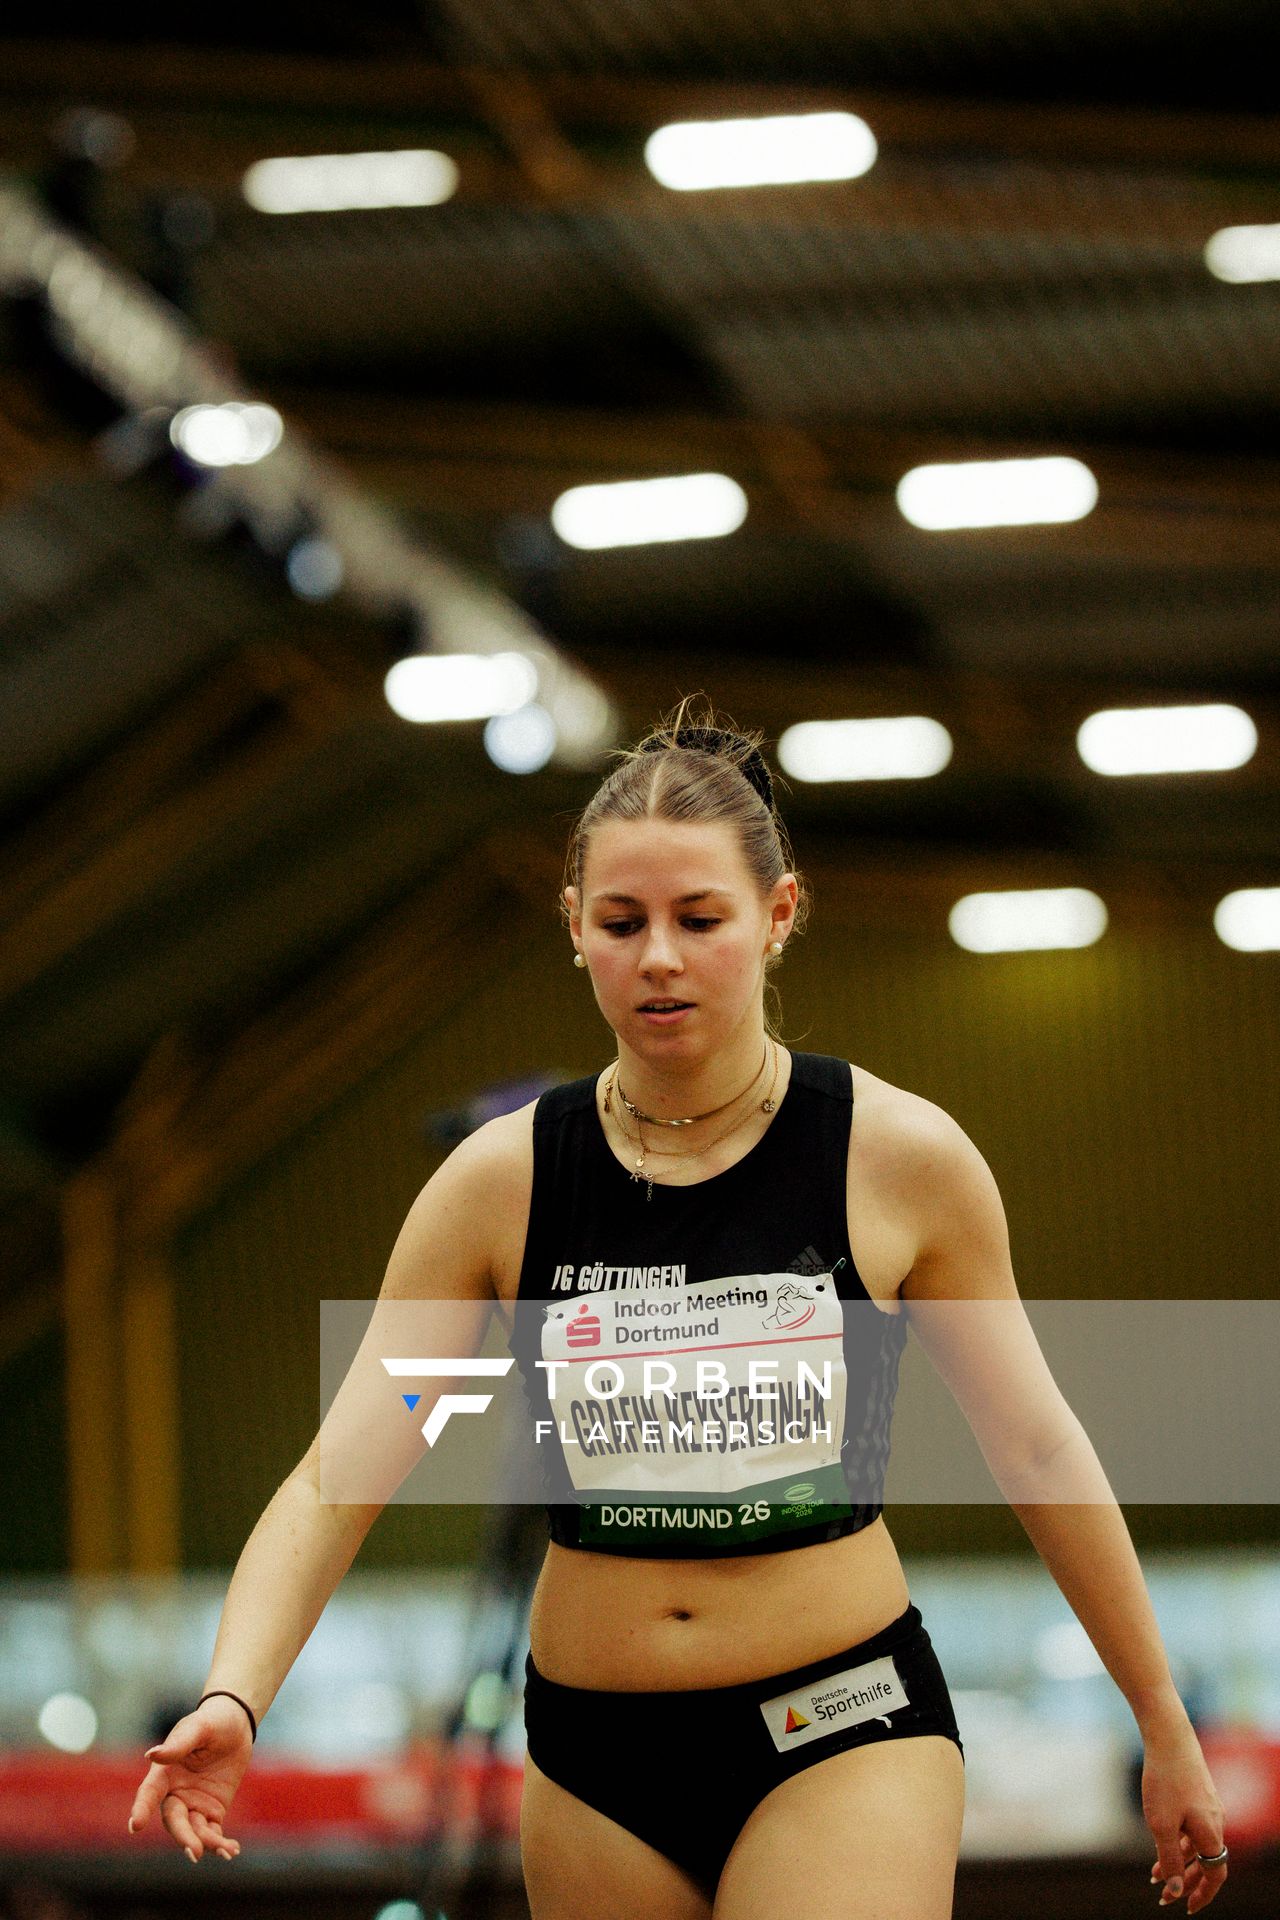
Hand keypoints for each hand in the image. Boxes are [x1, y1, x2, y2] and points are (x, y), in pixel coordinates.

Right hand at [126, 1698, 252, 1861]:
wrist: (235, 1725)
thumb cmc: (211, 1722)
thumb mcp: (198, 1728)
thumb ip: (178, 1744)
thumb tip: (152, 1755)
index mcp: (164, 1772)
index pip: (149, 1793)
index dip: (141, 1808)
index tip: (135, 1826)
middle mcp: (175, 1793)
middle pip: (174, 1819)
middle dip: (183, 1836)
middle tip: (195, 1851)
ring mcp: (193, 1804)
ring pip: (194, 1830)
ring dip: (206, 1843)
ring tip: (225, 1850)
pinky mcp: (212, 1810)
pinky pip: (212, 1831)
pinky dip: (220, 1843)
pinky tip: (231, 1850)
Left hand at [1141, 1720, 1227, 1913]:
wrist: (1169, 1737)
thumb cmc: (1165, 1780)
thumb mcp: (1161, 1825)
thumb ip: (1170, 1860)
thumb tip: (1175, 1892)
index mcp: (1211, 1834)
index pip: (1215, 1876)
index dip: (1202, 1894)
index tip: (1187, 1908)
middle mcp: (1216, 1822)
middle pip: (1206, 1863)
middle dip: (1187, 1882)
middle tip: (1166, 1897)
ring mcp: (1208, 1808)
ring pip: (1197, 1845)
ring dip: (1179, 1862)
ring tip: (1155, 1876)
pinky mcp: (1198, 1795)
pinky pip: (1192, 1828)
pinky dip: (1178, 1841)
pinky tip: (1159, 1842)